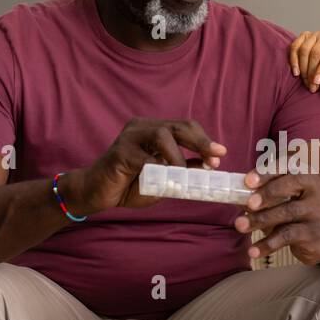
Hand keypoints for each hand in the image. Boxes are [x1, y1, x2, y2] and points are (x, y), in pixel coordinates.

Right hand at [76, 118, 225, 213]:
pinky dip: (158, 170)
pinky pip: (145, 158)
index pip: (185, 127)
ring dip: (178, 156)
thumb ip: (183, 170)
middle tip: (215, 157)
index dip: (203, 139)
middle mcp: (142, 128)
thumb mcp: (164, 179)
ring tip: (181, 175)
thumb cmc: (129, 185)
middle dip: (200, 141)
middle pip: (177, 126)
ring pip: (162, 135)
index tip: (221, 154)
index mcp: (154, 130)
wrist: (98, 194)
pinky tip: (162, 181)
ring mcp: (130, 137)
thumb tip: (209, 165)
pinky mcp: (120, 152)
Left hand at [234, 170, 319, 265]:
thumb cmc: (297, 214)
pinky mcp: (313, 233)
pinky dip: (267, 244)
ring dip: (260, 219)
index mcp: (306, 175)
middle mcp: (315, 190)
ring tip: (241, 225)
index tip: (248, 181)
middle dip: (267, 193)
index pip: (288, 166)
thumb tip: (237, 196)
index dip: (267, 172)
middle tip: (248, 204)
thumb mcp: (285, 200)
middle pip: (291, 185)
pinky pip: (287, 236)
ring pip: (287, 212)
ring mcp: (317, 211)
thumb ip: (266, 195)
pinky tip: (253, 251)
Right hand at [289, 30, 319, 92]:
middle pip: (315, 53)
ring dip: (303, 69)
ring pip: (304, 50)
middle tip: (312, 87)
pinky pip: (295, 47)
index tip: (316, 82)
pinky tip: (296, 73)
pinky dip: (294, 61)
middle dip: (312, 72)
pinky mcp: (303, 36)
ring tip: (306, 82)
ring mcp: (314, 34)